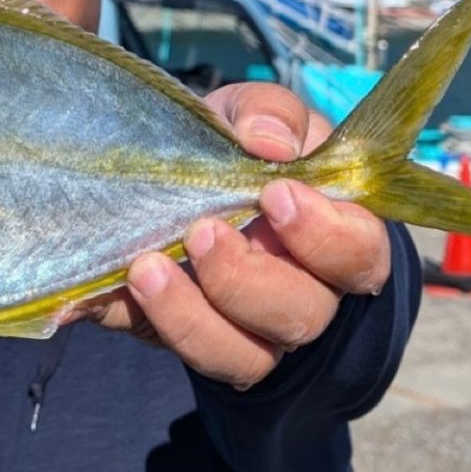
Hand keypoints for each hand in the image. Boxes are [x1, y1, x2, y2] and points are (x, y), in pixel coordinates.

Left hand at [75, 81, 390, 388]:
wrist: (174, 167)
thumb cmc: (236, 144)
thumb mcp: (253, 114)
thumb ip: (269, 114)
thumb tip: (270, 141)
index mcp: (334, 235)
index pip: (358, 255)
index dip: (324, 236)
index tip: (274, 195)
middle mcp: (302, 293)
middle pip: (300, 316)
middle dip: (246, 278)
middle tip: (201, 231)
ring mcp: (246, 327)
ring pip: (242, 357)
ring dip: (192, 317)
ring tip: (146, 267)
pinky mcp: (187, 336)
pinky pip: (173, 350)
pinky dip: (143, 321)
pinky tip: (112, 288)